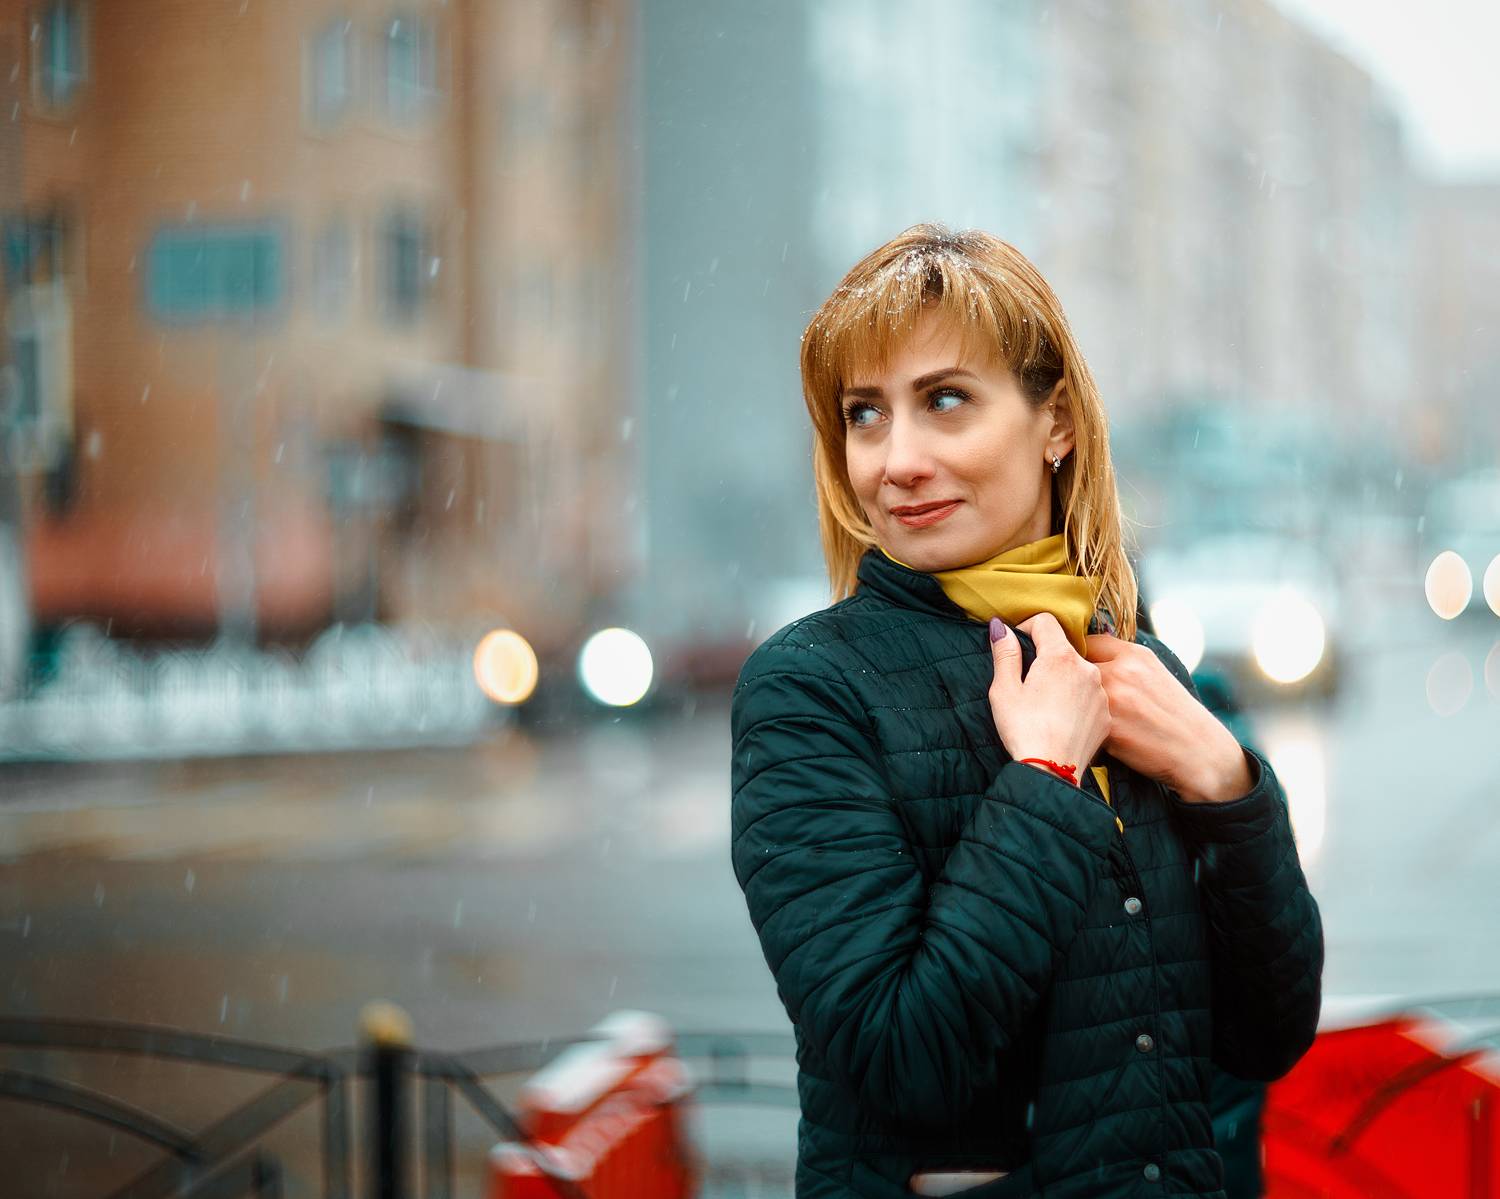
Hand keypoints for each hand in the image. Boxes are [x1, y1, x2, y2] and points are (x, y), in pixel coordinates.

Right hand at [988, 612, 1110, 782]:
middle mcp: (1087, 669)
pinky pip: (1091, 696)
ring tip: (1046, 705)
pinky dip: (1077, 700)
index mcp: (1059, 657)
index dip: (1027, 628)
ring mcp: (1101, 692)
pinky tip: (1062, 719)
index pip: (1045, 621)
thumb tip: (1001, 627)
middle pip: (1064, 648)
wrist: (1052, 772)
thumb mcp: (1004, 690)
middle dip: (1045, 657)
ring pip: (1079, 672)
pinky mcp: (1107, 714)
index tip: (1018, 646)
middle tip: (1029, 683)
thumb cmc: (1024, 730)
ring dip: (1064, 679)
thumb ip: (1005, 653)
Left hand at [1082, 634, 1249, 802]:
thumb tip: (1087, 655)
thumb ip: (1124, 663)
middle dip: (1073, 683)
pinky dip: (1087, 732)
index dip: (1077, 657)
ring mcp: (1114, 699)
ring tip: (1086, 721)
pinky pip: (1082, 725)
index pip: (1087, 642)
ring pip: (1075, 698)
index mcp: (1134, 655)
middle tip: (1075, 699)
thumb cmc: (1176, 715)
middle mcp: (1122, 671)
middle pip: (1075, 668)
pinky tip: (1097, 739)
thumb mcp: (1155, 674)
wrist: (1200, 752)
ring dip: (1076, 709)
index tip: (1076, 671)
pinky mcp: (1109, 729)